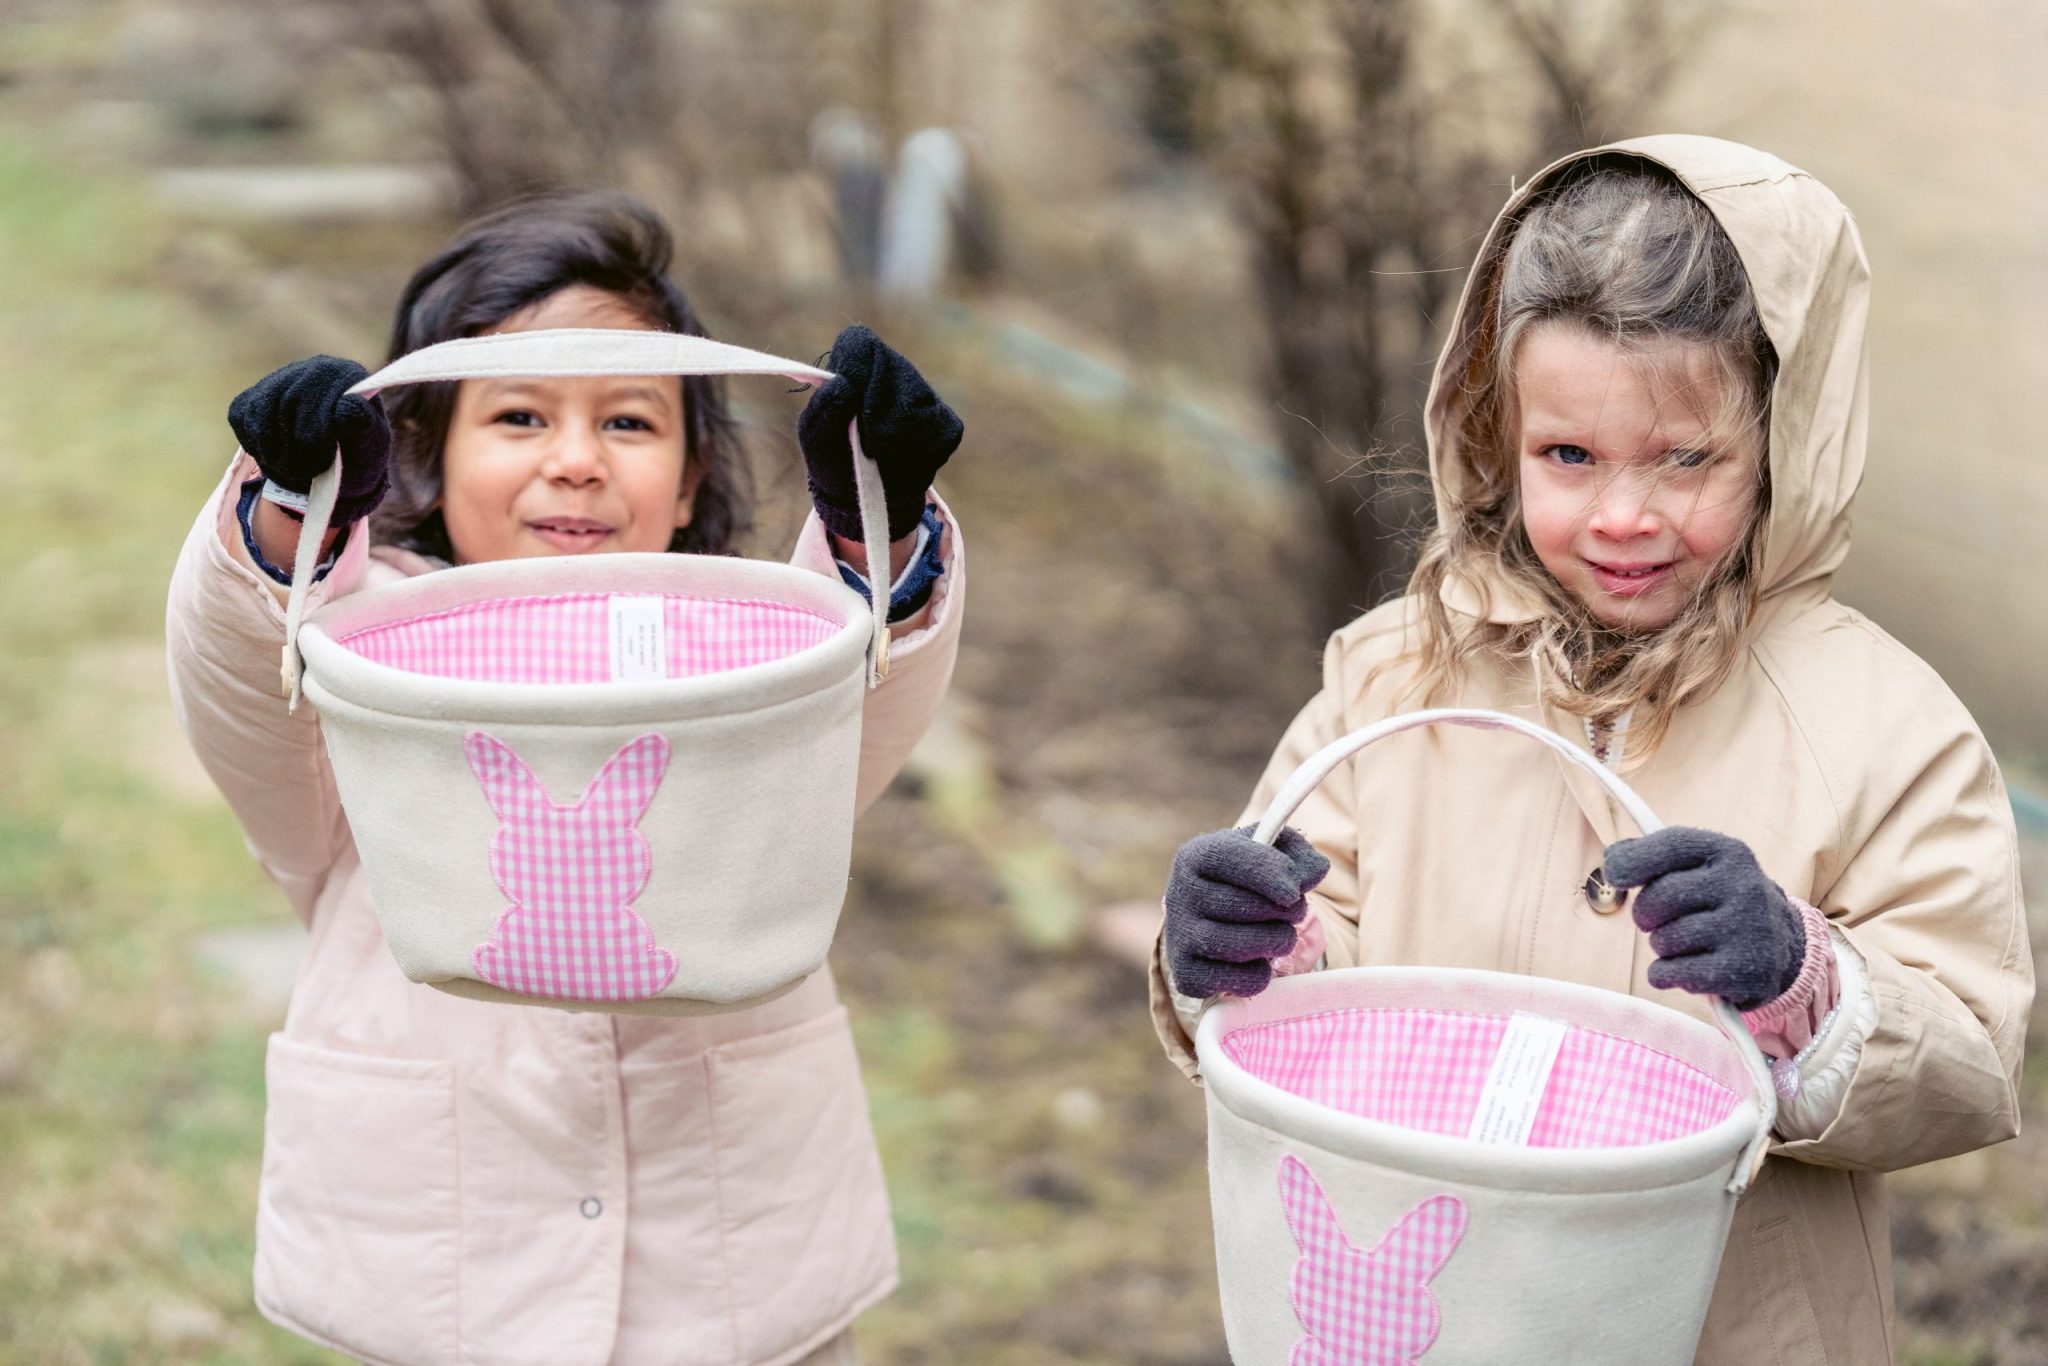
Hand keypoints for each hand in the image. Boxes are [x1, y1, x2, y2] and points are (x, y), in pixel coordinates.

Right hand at [227, 356, 392, 524]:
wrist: (337, 472)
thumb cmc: (358, 459)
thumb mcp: (369, 451)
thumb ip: (363, 427)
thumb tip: (350, 401)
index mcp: (346, 375)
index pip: (319, 394)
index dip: (316, 435)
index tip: (324, 459)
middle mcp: (313, 368)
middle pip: (286, 402)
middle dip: (294, 446)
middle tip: (307, 471)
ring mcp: (281, 379)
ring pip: (260, 410)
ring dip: (273, 449)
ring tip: (295, 467)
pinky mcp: (254, 395)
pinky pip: (242, 416)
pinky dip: (256, 444)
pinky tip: (278, 454)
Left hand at [797, 325, 962, 542]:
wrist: (863, 499)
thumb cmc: (833, 459)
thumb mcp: (816, 439)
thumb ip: (824, 410)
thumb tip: (843, 384)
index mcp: (855, 363)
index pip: (860, 343)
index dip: (855, 370)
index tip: (849, 401)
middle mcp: (895, 369)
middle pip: (893, 372)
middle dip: (874, 413)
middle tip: (862, 439)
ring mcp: (926, 394)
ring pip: (917, 407)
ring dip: (894, 439)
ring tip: (880, 452)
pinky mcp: (948, 423)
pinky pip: (938, 431)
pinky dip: (918, 454)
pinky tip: (903, 459)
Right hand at [1163, 826, 1329, 999]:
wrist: (1216, 918)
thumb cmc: (1250, 880)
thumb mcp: (1273, 854)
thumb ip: (1299, 854)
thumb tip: (1314, 873)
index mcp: (1197, 855)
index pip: (1232, 859)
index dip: (1270, 874)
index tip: (1293, 891)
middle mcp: (1180, 894)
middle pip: (1242, 905)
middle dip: (1283, 911)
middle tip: (1293, 912)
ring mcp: (1180, 936)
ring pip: (1239, 945)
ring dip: (1276, 942)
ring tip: (1281, 936)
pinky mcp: (1187, 974)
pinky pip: (1237, 980)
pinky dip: (1260, 974)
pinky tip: (1258, 961)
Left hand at [1603, 827, 1804, 1009]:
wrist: (1780, 946)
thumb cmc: (1721, 901)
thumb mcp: (1700, 866)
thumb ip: (1654, 855)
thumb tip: (1614, 857)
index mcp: (1729, 853)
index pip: (1669, 845)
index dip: (1631, 861)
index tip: (1616, 874)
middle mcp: (1744, 886)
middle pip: (1657, 899)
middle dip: (1645, 915)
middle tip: (1657, 920)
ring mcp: (1748, 929)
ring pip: (1662, 940)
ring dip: (1661, 947)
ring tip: (1685, 944)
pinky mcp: (1746, 971)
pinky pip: (1672, 973)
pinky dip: (1666, 975)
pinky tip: (1686, 969)